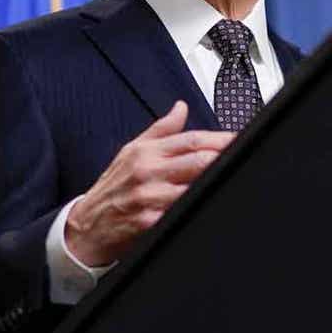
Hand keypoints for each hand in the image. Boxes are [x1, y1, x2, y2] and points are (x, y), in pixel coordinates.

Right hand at [65, 101, 233, 266]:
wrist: (86, 224)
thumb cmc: (112, 186)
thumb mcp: (131, 151)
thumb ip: (161, 130)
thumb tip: (181, 107)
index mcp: (146, 151)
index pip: (191, 139)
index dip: (220, 139)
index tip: (239, 139)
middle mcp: (147, 171)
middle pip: (198, 160)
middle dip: (225, 159)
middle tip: (245, 159)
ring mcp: (148, 197)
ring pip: (194, 186)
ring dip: (214, 183)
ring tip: (233, 180)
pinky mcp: (149, 222)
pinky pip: (180, 213)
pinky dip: (197, 208)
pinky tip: (210, 204)